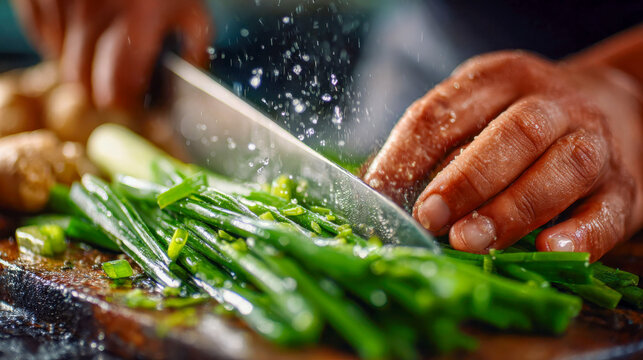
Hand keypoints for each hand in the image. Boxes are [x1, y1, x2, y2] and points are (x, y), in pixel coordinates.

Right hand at [11, 0, 212, 109]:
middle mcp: (93, 11)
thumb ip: (194, 47)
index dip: (123, 103)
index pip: (115, 88)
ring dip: (80, 61)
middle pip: (80, 81)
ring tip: (103, 44)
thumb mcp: (192, 7)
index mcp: (136, 18)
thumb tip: (187, 82)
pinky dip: (59, 39)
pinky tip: (82, 27)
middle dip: (98, 89)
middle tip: (116, 83)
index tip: (132, 104)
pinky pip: (41, 34)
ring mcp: (61, 1)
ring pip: (59, 59)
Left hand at [364, 51, 642, 259]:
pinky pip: (609, 210)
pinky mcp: (625, 187)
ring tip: (469, 241)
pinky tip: (550, 249)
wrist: (615, 107)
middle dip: (464, 180)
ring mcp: (594, 142)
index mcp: (498, 80)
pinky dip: (582, 232)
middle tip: (428, 218)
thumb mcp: (475, 111)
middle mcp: (551, 103)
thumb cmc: (520, 121)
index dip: (408, 154)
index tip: (380, 194)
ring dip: (511, 208)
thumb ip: (430, 146)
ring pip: (559, 168)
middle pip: (510, 135)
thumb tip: (375, 192)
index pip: (445, 111)